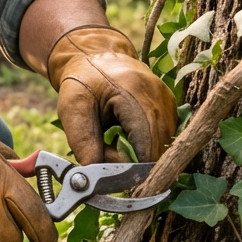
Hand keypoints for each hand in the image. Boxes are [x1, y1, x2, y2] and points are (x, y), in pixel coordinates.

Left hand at [47, 26, 176, 164]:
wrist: (94, 56)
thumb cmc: (81, 82)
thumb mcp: (72, 110)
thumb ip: (84, 144)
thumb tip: (103, 176)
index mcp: (134, 92)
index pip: (148, 142)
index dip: (138, 170)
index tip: (123, 186)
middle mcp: (159, 94)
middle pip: (160, 147)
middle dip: (141, 167)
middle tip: (117, 175)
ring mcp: (168, 99)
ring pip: (165, 144)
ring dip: (145, 157)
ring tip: (120, 153)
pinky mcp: (170, 105)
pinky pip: (166, 136)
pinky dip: (150, 146)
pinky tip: (131, 143)